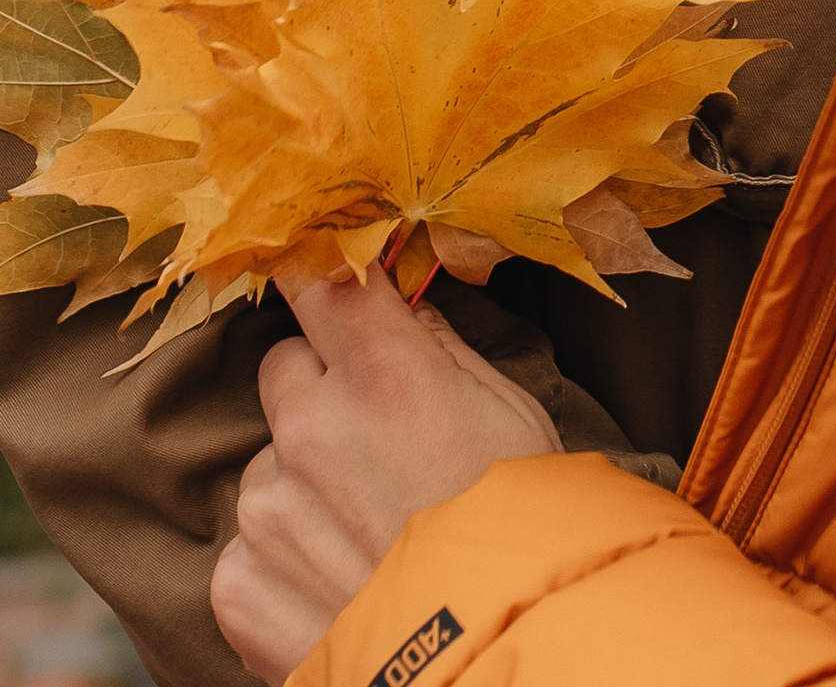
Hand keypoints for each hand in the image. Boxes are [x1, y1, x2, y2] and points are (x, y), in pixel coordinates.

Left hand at [211, 270, 561, 685]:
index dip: (314, 265)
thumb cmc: (521, 523)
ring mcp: (267, 507)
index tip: (318, 264)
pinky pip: (248, 541)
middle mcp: (311, 427)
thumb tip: (403, 311)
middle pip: (285, 366)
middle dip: (321, 386)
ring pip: (267, 460)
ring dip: (302, 477)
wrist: (488, 653)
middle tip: (375, 433)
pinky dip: (283, 554)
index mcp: (385, 372)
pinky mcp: (238, 581)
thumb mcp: (511, 413)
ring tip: (368, 526)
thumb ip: (442, 353)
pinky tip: (340, 575)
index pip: (319, 278)